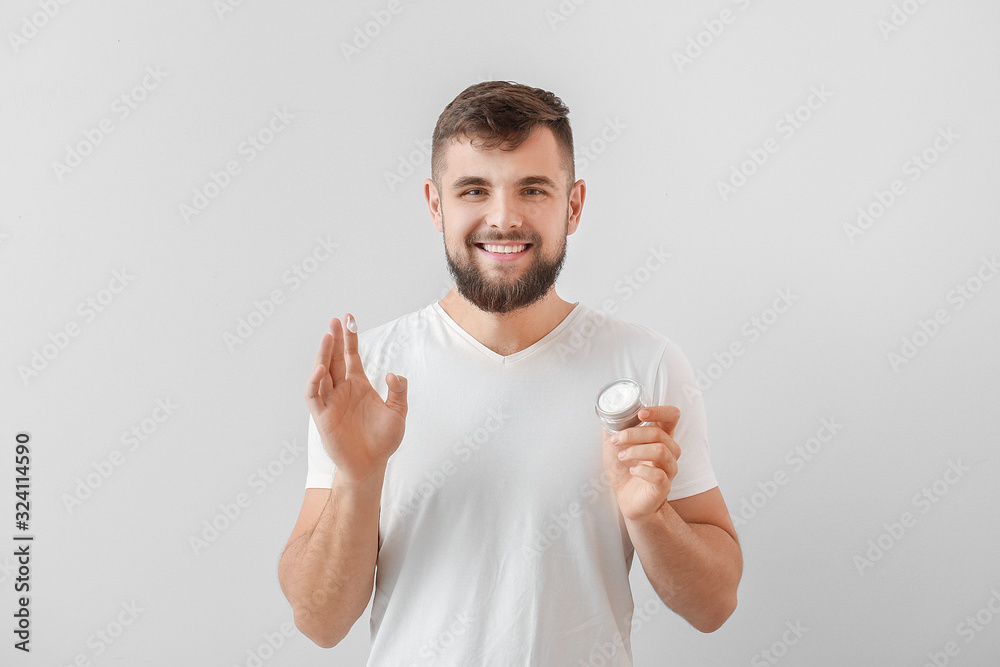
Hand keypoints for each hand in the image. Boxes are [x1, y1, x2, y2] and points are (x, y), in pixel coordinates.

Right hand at [304, 313, 407, 484]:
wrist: (371, 466)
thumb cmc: (383, 441)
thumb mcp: (398, 413)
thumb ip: (399, 392)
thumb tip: (394, 374)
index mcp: (359, 385)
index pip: (351, 356)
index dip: (350, 338)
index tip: (349, 318)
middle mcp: (342, 390)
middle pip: (335, 359)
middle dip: (334, 340)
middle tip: (334, 321)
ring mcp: (331, 402)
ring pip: (322, 373)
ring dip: (323, 355)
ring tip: (327, 336)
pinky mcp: (322, 417)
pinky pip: (314, 396)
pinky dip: (315, 382)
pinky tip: (321, 368)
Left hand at [602, 405, 680, 520]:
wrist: (626, 499)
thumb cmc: (623, 468)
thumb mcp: (614, 443)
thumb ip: (611, 422)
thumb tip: (598, 394)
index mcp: (661, 436)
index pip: (672, 416)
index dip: (659, 411)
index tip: (640, 413)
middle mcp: (670, 450)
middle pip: (659, 433)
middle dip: (633, 434)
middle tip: (615, 440)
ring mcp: (669, 469)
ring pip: (660, 451)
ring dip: (635, 450)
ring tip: (621, 456)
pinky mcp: (664, 486)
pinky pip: (658, 474)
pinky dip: (641, 470)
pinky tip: (631, 470)